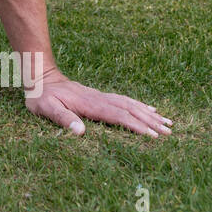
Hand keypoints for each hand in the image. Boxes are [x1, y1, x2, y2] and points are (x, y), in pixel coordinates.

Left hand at [25, 67, 172, 136]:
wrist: (41, 76)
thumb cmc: (41, 96)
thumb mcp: (45, 108)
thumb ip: (62, 118)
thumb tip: (81, 132)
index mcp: (90, 104)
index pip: (118, 116)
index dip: (135, 126)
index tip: (152, 135)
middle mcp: (100, 98)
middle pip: (130, 109)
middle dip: (150, 121)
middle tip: (170, 131)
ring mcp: (101, 96)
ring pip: (130, 104)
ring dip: (149, 113)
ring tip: (167, 122)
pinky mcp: (99, 96)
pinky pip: (124, 100)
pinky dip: (139, 105)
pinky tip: (148, 109)